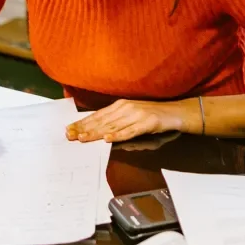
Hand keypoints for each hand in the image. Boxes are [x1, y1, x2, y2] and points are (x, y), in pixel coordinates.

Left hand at [66, 99, 191, 142]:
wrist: (175, 112)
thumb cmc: (152, 115)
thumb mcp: (131, 114)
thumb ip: (116, 120)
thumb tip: (98, 130)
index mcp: (120, 105)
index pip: (97, 115)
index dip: (83, 122)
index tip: (69, 129)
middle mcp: (126, 108)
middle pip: (101, 120)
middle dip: (84, 128)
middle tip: (69, 135)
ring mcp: (136, 115)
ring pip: (112, 126)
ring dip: (96, 133)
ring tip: (82, 138)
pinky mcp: (147, 123)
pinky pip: (130, 131)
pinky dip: (118, 135)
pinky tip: (107, 139)